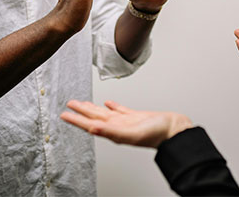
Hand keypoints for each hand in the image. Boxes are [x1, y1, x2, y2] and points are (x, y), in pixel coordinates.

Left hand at [61, 100, 192, 148]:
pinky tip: (109, 103)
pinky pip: (120, 110)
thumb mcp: (132, 133)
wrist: (174, 130)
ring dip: (93, 108)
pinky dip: (113, 106)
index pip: (90, 124)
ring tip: (83, 103)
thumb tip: (92, 128)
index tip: (64, 114)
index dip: (76, 120)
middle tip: (70, 104)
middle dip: (81, 111)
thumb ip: (111, 132)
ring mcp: (126, 122)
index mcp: (114, 131)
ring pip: (105, 113)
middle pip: (94, 117)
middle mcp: (118, 126)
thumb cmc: (157, 134)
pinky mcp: (136, 116)